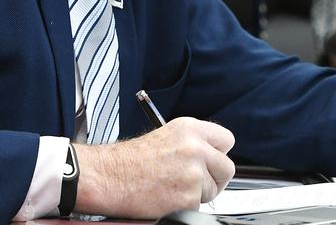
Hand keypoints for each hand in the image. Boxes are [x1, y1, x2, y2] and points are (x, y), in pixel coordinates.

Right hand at [74, 117, 235, 217]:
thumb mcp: (165, 136)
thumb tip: (211, 157)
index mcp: (190, 129)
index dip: (219, 154)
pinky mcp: (187, 197)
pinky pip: (197, 206)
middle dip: (215, 178)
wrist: (108, 176)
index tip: (212, 161)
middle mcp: (195, 148)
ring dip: (196, 194)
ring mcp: (193, 173)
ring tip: (171, 188)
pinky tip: (166, 198)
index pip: (226, 140)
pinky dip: (184, 206)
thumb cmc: (129, 160)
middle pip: (227, 168)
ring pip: (212, 190)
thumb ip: (192, 143)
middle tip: (196, 182)